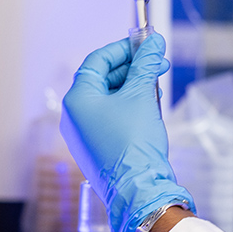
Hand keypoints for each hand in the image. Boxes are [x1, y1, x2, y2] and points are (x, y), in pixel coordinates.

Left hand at [61, 33, 194, 231]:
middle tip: (158, 63)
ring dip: (133, 88)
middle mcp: (74, 116)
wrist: (138, 188)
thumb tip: (153, 43)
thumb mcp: (142, 96)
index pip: (97, 61)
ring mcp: (83, 134)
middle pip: (102, 79)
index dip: (123, 49)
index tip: (145, 44)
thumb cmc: (134, 143)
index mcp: (77, 99)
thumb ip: (146, 66)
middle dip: (132, 69)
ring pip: (108, 100)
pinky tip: (149, 107)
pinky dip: (129, 108)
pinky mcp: (96, 148)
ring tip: (156, 85)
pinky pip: (110, 118)